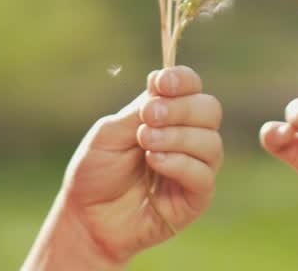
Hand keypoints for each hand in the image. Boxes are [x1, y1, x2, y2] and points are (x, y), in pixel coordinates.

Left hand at [23, 66, 222, 269]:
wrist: (86, 217)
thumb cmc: (96, 172)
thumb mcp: (110, 132)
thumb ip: (139, 111)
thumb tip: (161, 87)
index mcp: (168, 115)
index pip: (192, 87)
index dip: (182, 80)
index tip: (160, 83)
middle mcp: (188, 137)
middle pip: (210, 110)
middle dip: (181, 108)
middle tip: (149, 117)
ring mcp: (195, 168)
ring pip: (210, 142)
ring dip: (177, 136)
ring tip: (145, 142)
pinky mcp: (196, 198)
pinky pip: (203, 175)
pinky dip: (180, 163)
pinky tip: (155, 162)